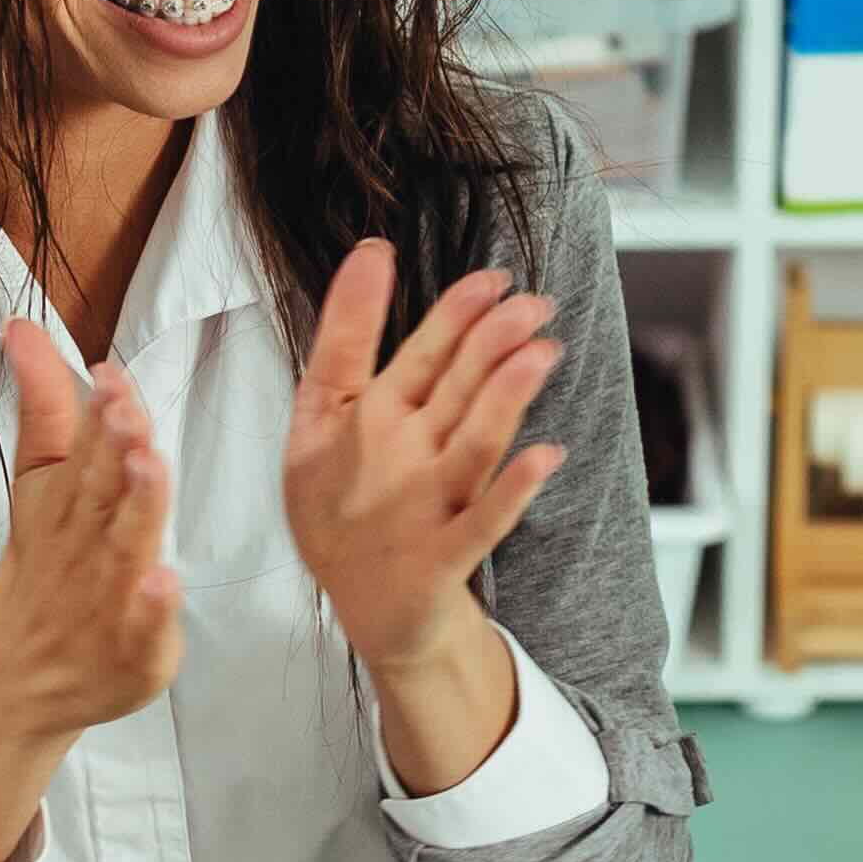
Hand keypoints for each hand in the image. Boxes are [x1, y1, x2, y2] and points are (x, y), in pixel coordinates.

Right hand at [0, 318, 184, 741]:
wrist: (18, 673)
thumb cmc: (47, 562)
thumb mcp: (38, 479)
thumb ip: (44, 403)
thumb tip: (21, 328)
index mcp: (67, 501)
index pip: (84, 449)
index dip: (102, 415)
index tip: (110, 381)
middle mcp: (88, 544)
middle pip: (103, 491)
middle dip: (116, 452)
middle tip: (127, 416)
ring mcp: (111, 597)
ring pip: (125, 546)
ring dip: (138, 508)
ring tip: (149, 467)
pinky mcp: (134, 647)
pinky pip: (144, 627)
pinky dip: (152, 607)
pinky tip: (164, 581)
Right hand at [280, 244, 564, 678]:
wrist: (368, 608)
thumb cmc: (344, 505)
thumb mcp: (316, 418)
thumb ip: (343, 337)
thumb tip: (371, 253)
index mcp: (364, 418)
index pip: (410, 353)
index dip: (452, 313)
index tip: (491, 279)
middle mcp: (393, 458)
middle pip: (450, 389)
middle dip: (492, 340)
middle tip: (534, 304)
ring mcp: (421, 508)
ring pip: (470, 442)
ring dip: (506, 397)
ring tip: (544, 352)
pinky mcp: (445, 556)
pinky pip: (484, 522)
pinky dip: (513, 491)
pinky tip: (546, 456)